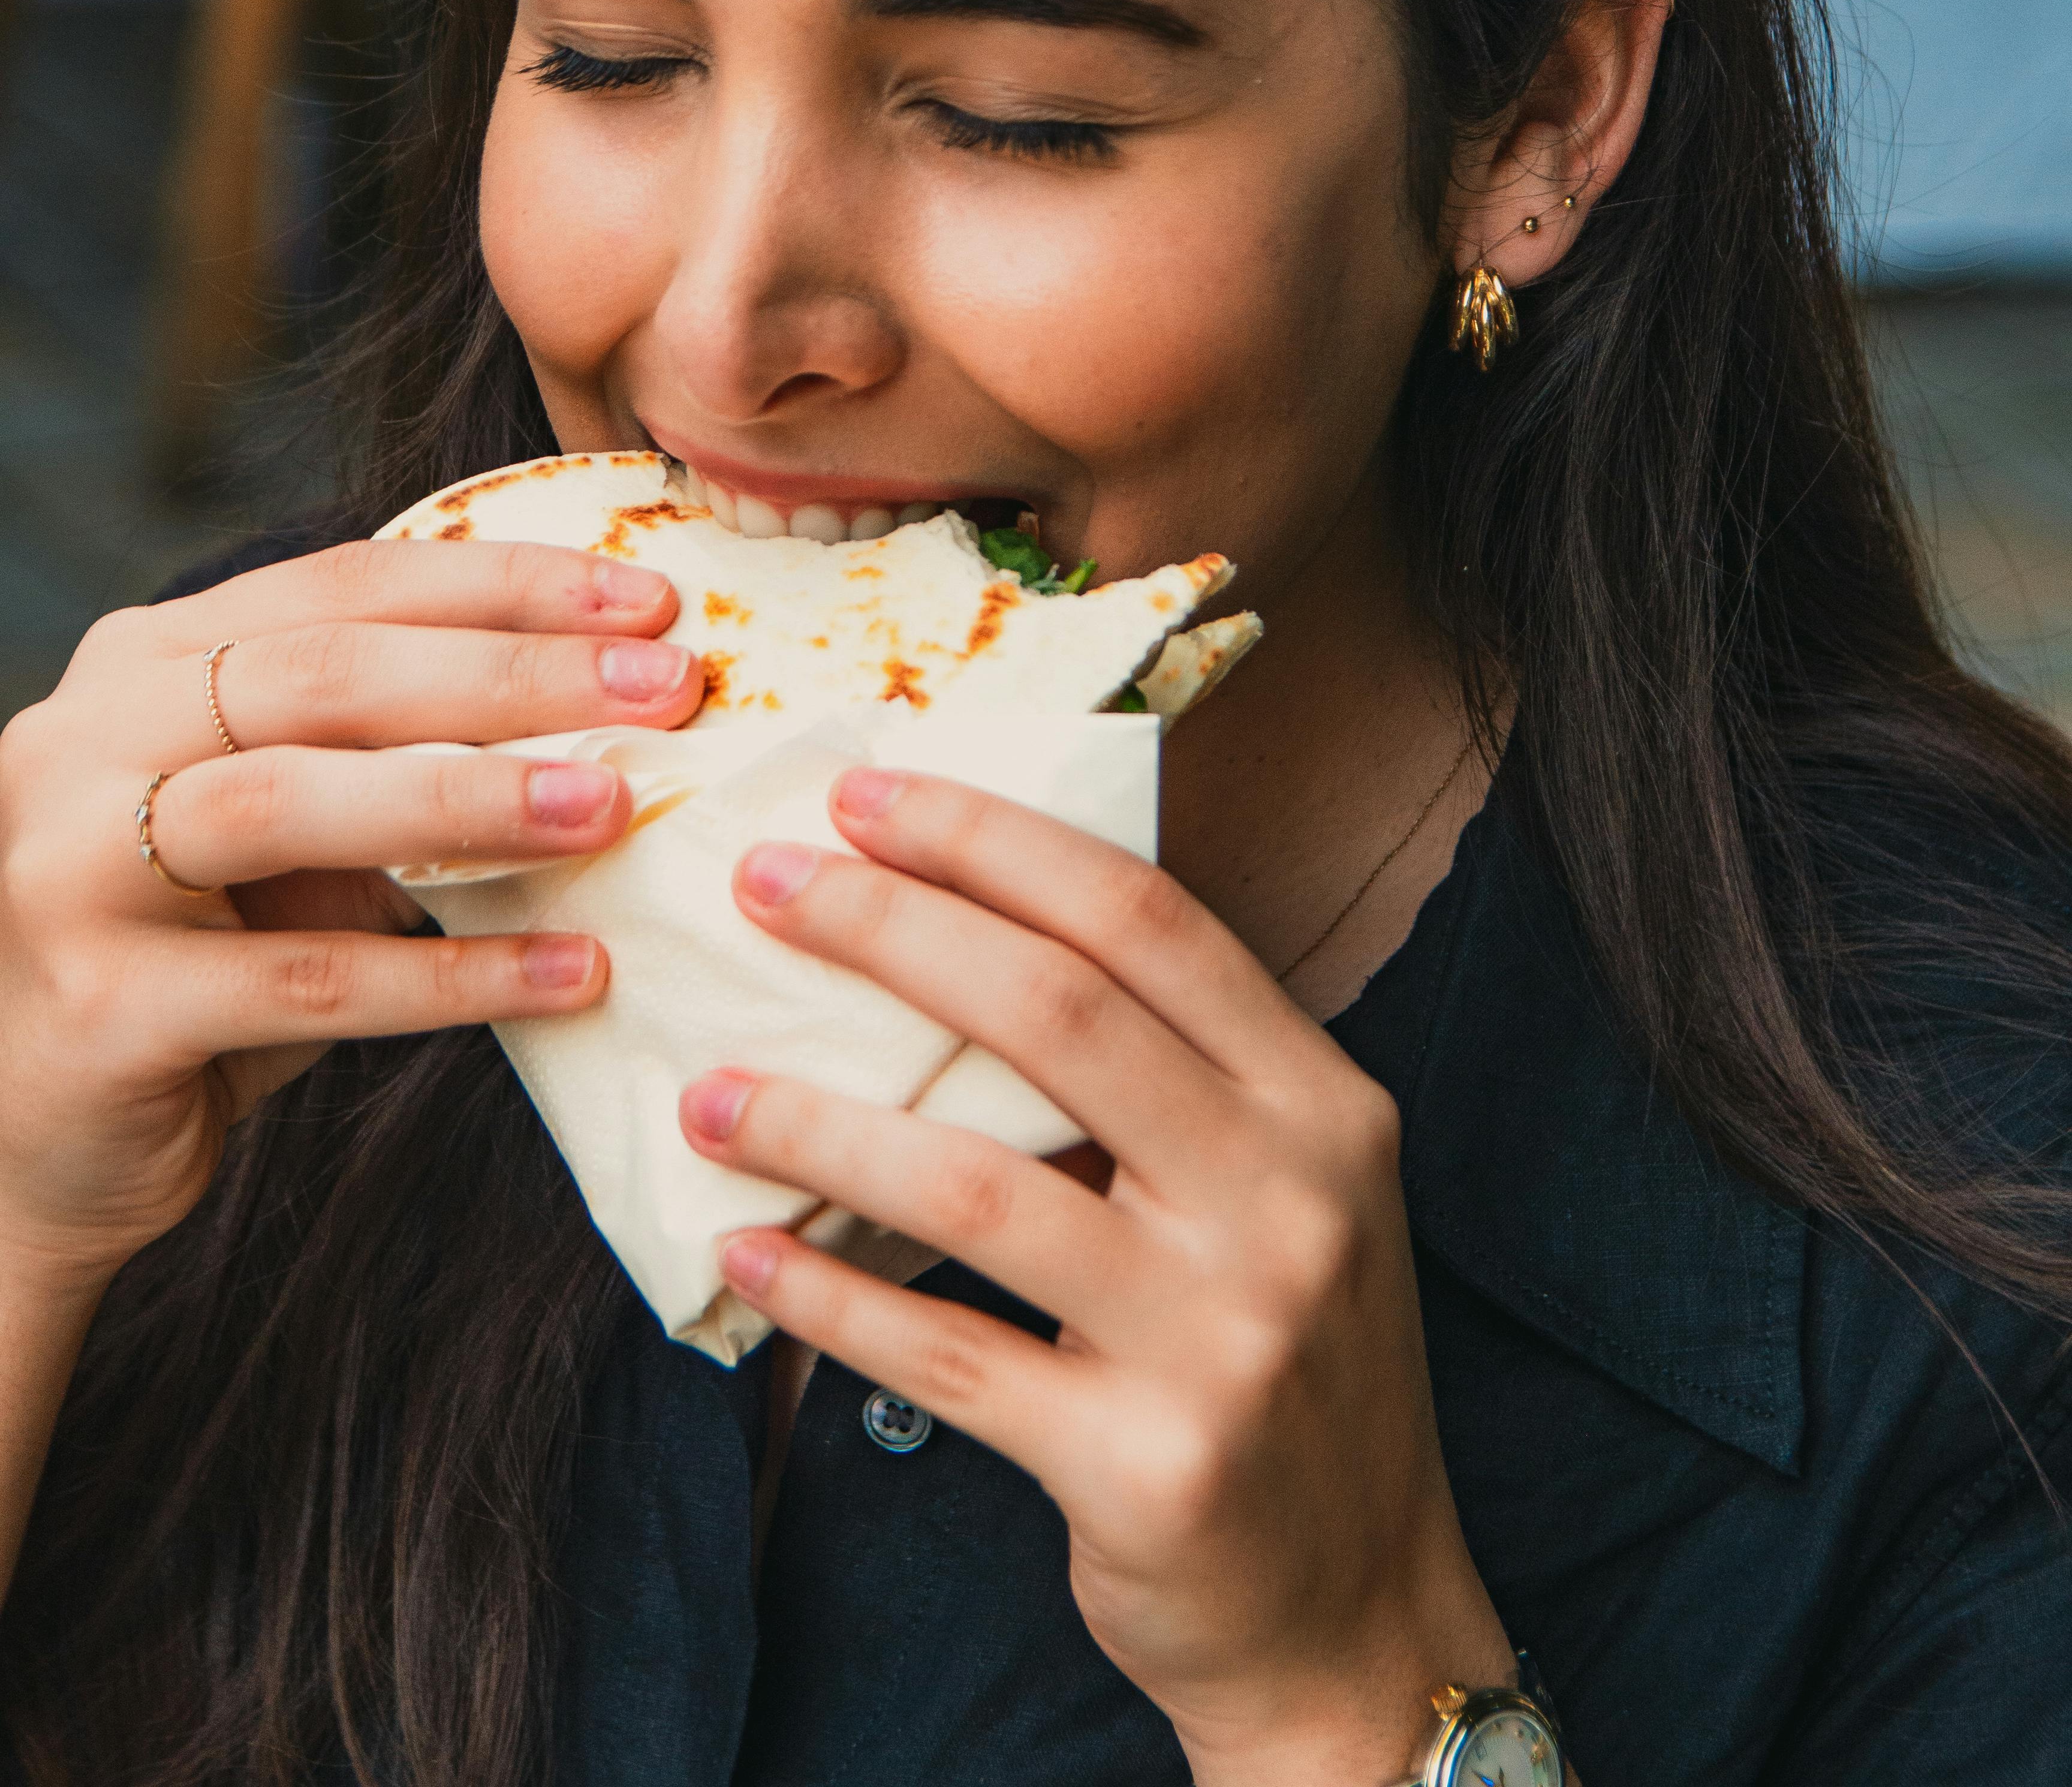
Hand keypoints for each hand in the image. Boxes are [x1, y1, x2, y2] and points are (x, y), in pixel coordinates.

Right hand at [0, 537, 702, 1294]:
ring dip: (474, 799)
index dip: (506, 584)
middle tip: (669, 690)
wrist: (44, 1139)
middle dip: (514, 673)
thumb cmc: (204, 955)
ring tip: (616, 807)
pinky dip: (452, 977)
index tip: (651, 604)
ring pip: (293, 803)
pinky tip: (573, 974)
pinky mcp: (102, 1007)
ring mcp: (71, 869)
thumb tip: (610, 704)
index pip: (347, 582)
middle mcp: (86, 739)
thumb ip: (395, 753)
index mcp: (146, 664)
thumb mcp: (294, 829)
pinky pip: (307, 980)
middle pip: (326, 673)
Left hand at [682, 770, 1515, 1785]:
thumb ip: (1170, 1074)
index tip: (864, 795)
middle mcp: (1289, 1201)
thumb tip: (962, 929)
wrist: (1355, 1619)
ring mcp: (1223, 1338)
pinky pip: (945, 1355)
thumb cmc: (1283, 1366)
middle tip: (763, 885)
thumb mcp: (1280, 1190)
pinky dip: (827, 1301)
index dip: (996, 843)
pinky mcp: (1144, 1463)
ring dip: (817, 1126)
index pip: (1146, 922)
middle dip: (889, 928)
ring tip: (705, 1094)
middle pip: (1058, 1015)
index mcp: (1322, 1103)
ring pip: (976, 1185)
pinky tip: (745, 1253)